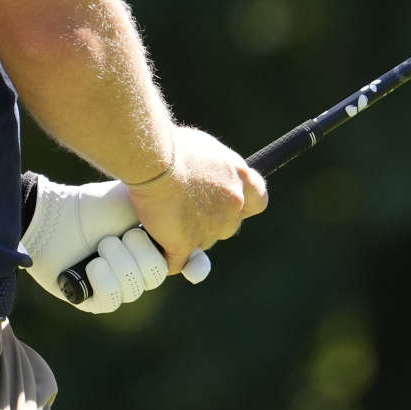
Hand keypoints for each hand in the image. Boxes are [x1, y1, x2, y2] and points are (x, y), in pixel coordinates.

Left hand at [19, 174, 209, 314]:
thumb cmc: (99, 205)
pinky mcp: (97, 302)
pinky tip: (91, 264)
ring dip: (116, 260)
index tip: (193, 269)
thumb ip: (172, 217)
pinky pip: (113, 300)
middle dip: (138, 250)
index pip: (188, 264)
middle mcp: (141, 268)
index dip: (194, 267)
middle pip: (158, 274)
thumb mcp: (142, 204)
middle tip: (123, 232)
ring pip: (135, 288)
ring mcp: (120, 287)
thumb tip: (200, 243)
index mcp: (158, 244)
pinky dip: (102, 277)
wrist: (58, 215)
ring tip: (101, 244)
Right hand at [127, 126, 268, 273]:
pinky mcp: (185, 244)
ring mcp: (212, 228)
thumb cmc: (174, 147)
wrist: (153, 159)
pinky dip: (167, 259)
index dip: (242, 206)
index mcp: (241, 178)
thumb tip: (209, 175)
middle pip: (228, 226)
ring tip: (163, 218)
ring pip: (202, 242)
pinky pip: (178, 262)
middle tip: (185, 208)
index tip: (228, 204)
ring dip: (187, 236)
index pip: (257, 202)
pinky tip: (157, 250)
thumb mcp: (206, 148)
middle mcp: (233, 205)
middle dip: (210, 222)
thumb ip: (216, 168)